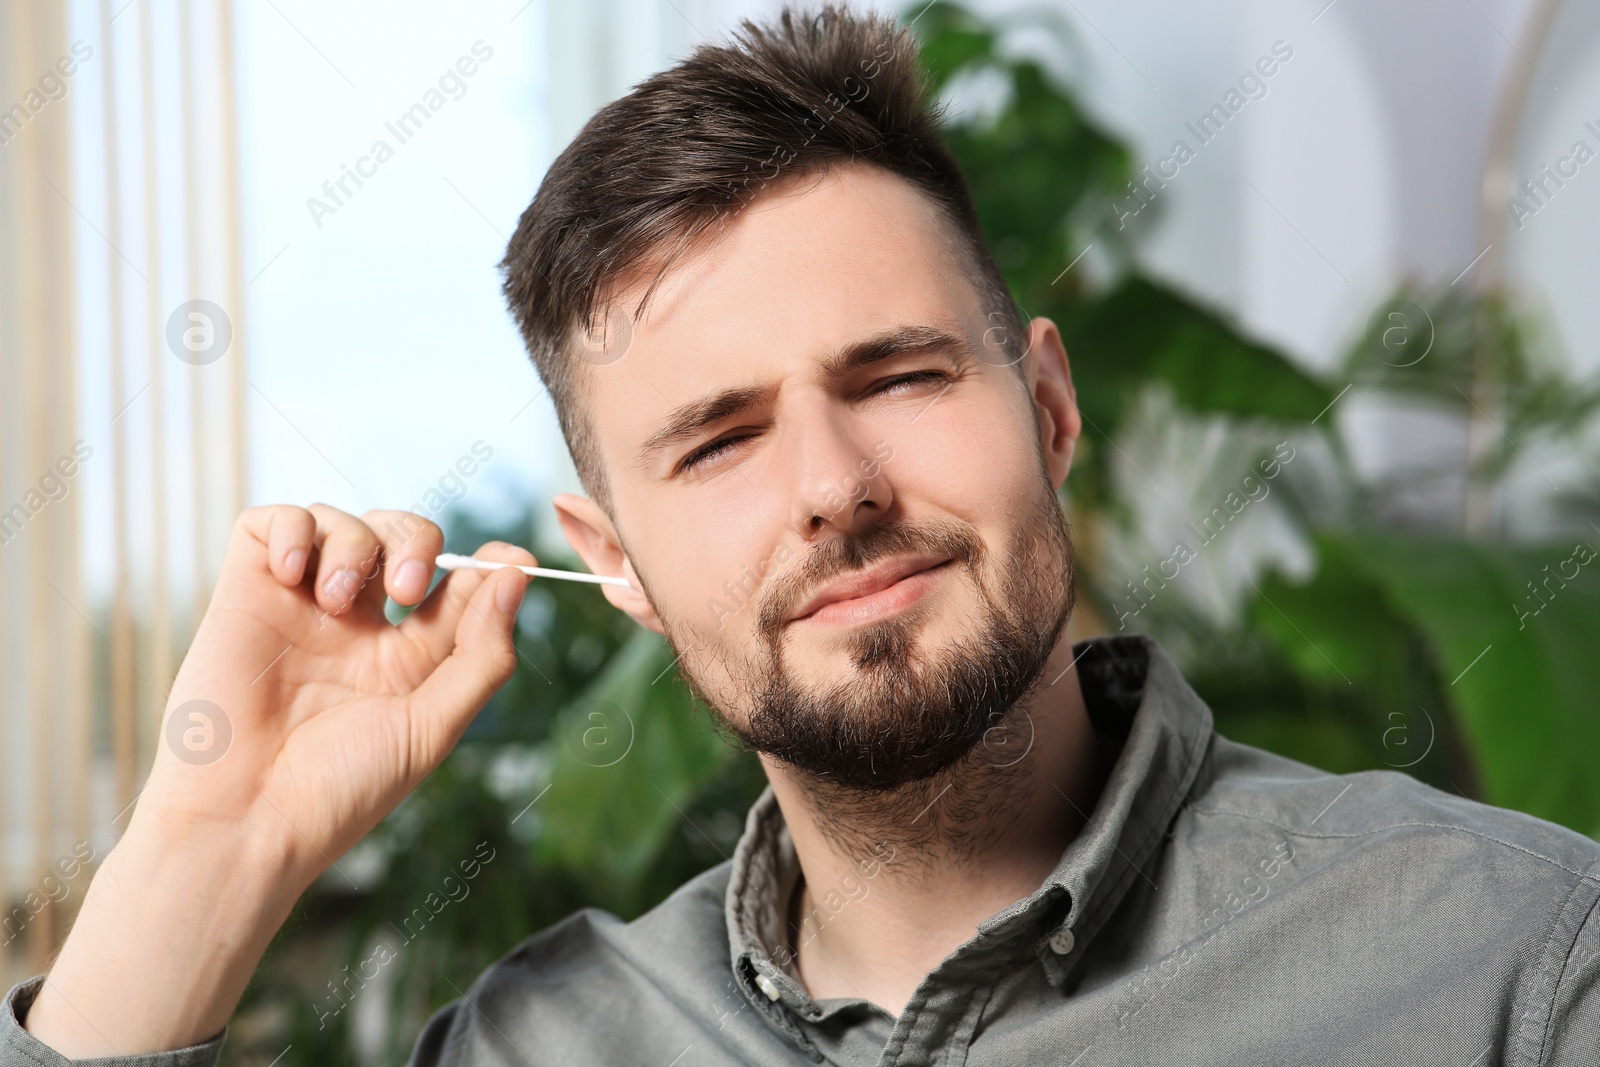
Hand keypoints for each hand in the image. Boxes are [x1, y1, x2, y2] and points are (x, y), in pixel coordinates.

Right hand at [137, 504, 532, 887]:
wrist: (245, 817)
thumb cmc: (340, 788)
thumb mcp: (432, 726)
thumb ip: (481, 654)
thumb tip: (516, 576)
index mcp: (406, 660)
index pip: (456, 587)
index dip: (487, 564)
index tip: (512, 558)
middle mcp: (356, 627)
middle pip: (404, 538)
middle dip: (417, 543)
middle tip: (403, 591)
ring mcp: (299, 607)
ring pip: (342, 522)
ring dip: (353, 542)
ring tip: (333, 598)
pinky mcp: (244, 594)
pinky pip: (270, 523)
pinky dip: (293, 529)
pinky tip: (296, 574)